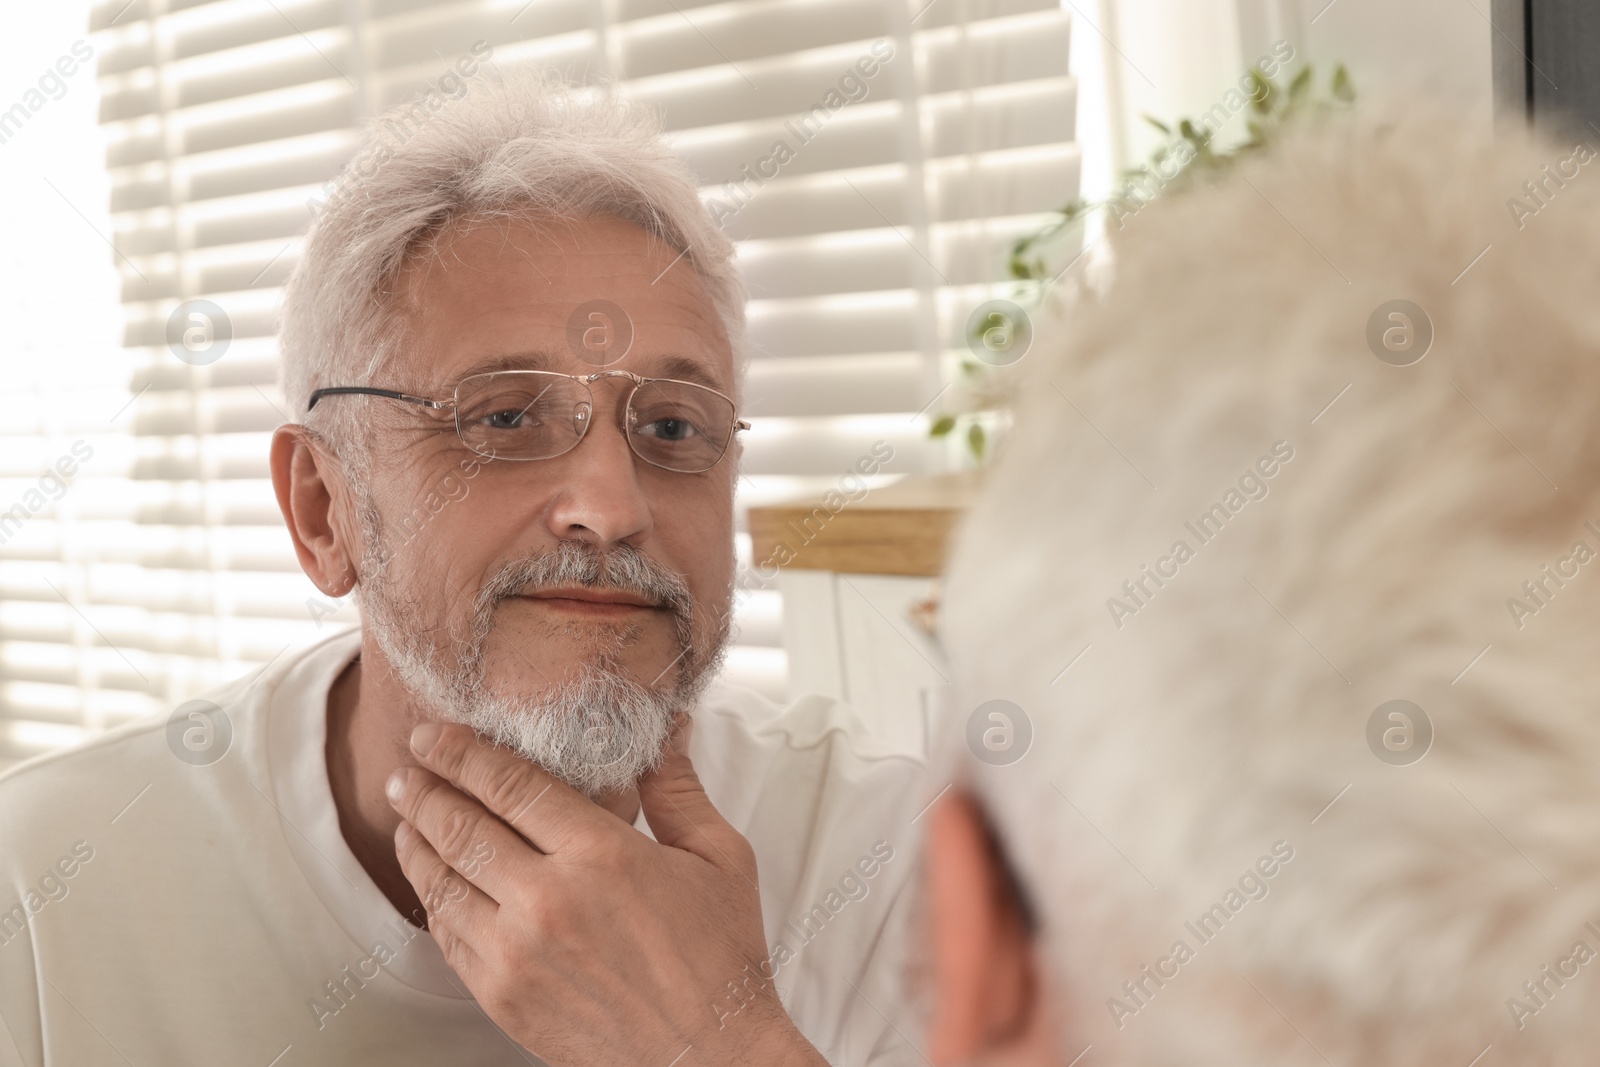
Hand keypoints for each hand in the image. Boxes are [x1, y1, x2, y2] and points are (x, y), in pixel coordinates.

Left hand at [385, 720, 827, 1066]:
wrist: (708, 1058)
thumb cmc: (721, 958)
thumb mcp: (718, 857)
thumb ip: (678, 788)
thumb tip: (667, 729)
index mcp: (601, 855)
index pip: (509, 785)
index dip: (462, 753)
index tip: (437, 735)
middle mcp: (547, 900)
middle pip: (460, 827)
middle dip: (424, 791)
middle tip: (409, 770)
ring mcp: (516, 953)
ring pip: (441, 882)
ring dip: (415, 843)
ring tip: (406, 819)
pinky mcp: (501, 997)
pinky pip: (447, 937)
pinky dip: (431, 901)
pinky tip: (432, 883)